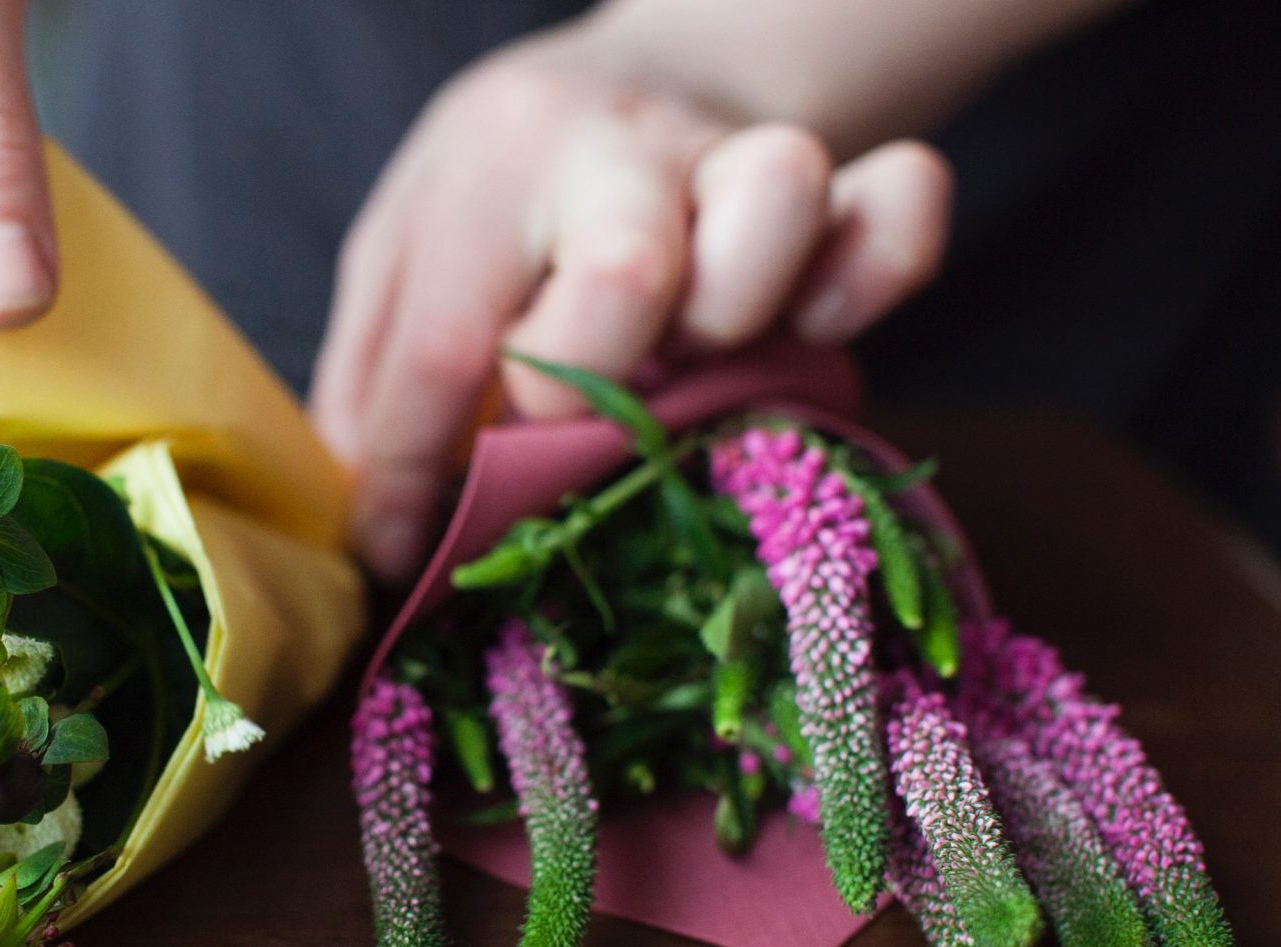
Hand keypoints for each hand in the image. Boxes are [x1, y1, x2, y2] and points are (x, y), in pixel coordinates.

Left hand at [311, 29, 952, 578]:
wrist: (665, 64)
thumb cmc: (519, 187)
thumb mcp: (412, 244)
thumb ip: (382, 366)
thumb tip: (378, 520)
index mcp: (498, 159)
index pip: (447, 343)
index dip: (420, 471)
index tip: (402, 549)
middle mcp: (626, 147)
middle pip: (626, 271)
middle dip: (585, 384)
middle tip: (565, 412)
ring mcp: (743, 159)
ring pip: (774, 206)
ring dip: (731, 317)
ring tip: (690, 353)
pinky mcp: (850, 182)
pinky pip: (902, 211)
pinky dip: (869, 278)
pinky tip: (809, 327)